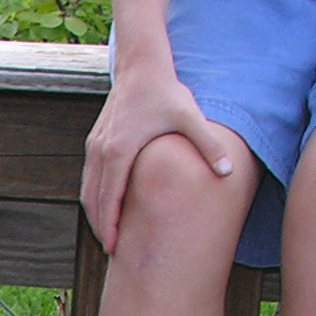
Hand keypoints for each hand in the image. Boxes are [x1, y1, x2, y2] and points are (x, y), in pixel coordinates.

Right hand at [80, 62, 236, 253]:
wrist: (142, 65)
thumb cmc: (166, 92)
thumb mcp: (190, 118)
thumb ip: (209, 146)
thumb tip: (227, 172)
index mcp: (119, 152)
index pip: (109, 198)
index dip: (110, 225)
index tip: (114, 248)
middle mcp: (101, 151)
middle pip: (92, 199)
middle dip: (100, 226)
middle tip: (112, 250)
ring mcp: (95, 146)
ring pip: (87, 189)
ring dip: (94, 213)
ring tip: (107, 233)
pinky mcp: (95, 141)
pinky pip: (89, 176)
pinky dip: (93, 195)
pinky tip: (105, 206)